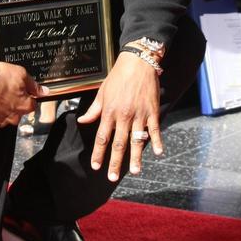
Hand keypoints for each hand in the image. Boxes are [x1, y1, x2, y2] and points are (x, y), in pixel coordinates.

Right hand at [0, 62, 48, 127]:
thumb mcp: (21, 74)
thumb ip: (34, 85)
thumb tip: (44, 91)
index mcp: (25, 106)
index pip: (32, 104)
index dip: (27, 96)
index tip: (20, 90)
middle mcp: (14, 117)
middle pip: (18, 112)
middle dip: (14, 103)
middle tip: (6, 90)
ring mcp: (0, 121)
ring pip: (5, 116)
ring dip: (2, 108)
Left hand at [77, 52, 162, 181]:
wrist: (138, 62)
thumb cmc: (118, 77)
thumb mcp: (102, 92)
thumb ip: (94, 110)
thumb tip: (83, 121)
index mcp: (109, 112)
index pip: (102, 138)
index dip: (98, 153)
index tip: (96, 166)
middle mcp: (124, 116)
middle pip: (118, 144)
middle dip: (115, 162)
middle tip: (112, 177)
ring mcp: (139, 114)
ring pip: (137, 140)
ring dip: (136, 157)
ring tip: (135, 171)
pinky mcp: (153, 111)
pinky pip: (155, 130)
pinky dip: (156, 141)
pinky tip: (157, 153)